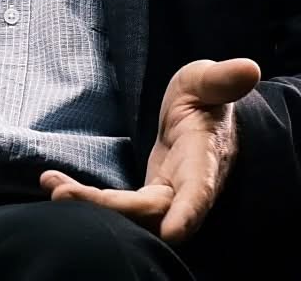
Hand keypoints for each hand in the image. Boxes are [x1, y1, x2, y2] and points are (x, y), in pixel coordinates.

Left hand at [40, 58, 260, 242]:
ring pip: (131, 216)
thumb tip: (248, 68)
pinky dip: (88, 199)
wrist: (204, 118)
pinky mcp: (148, 199)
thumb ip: (221, 79)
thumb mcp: (206, 81)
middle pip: (152, 212)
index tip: (174, 231)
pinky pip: (118, 209)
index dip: (188, 212)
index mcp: (206, 160)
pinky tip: (54, 183)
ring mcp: (167, 198)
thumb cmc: (206, 98)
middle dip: (108, 209)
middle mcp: (187, 188)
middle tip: (61, 193)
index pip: (200, 192)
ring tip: (52, 187)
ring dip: (91, 205)